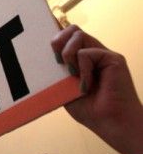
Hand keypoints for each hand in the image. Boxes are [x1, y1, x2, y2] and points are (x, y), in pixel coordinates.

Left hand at [51, 25, 142, 153]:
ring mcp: (103, 54)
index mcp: (81, 59)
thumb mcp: (64, 89)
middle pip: (71, 29)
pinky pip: (87, 53)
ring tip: (72, 75)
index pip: (67, 36)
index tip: (39, 33)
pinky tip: (86, 86)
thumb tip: (39, 57)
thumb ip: (57, 71)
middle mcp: (93, 53)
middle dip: (57, 41)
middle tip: (57, 63)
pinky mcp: (113, 58)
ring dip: (68, 54)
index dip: (54, 32)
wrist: (111, 124)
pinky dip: (82, 69)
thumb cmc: (90, 111)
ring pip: (78, 34)